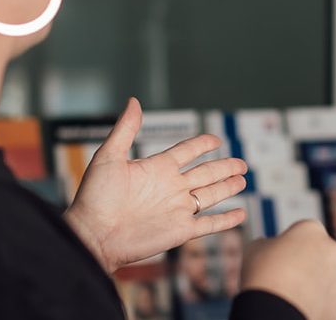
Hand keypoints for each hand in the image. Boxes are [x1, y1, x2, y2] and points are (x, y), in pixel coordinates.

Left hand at [64, 98, 248, 269]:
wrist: (93, 235)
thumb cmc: (95, 197)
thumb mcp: (108, 157)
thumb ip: (125, 129)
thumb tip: (134, 100)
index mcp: (157, 168)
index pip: (187, 151)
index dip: (202, 144)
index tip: (215, 139)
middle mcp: (171, 187)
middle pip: (206, 173)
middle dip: (224, 167)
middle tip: (242, 163)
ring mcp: (177, 209)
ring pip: (211, 195)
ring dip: (228, 188)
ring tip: (242, 180)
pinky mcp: (181, 231)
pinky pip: (209, 224)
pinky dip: (226, 220)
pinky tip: (240, 215)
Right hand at [242, 220, 335, 319]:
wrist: (275, 311)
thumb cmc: (264, 276)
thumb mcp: (255, 248)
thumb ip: (269, 244)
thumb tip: (270, 249)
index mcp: (312, 229)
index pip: (303, 231)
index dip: (289, 243)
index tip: (278, 255)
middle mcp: (332, 249)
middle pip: (319, 253)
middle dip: (306, 262)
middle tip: (285, 275)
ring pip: (326, 277)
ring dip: (312, 283)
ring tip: (290, 294)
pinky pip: (328, 299)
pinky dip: (317, 302)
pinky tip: (299, 306)